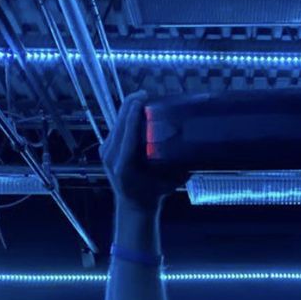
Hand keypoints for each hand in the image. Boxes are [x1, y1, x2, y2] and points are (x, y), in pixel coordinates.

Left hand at [101, 91, 181, 212]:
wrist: (133, 206)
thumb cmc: (152, 195)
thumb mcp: (168, 185)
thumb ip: (178, 173)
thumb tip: (195, 158)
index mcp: (124, 166)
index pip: (127, 133)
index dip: (133, 113)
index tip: (142, 98)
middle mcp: (111, 157)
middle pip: (119, 123)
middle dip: (130, 104)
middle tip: (145, 93)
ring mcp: (106, 152)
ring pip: (116, 123)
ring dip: (127, 108)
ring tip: (141, 97)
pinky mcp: (105, 149)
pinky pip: (115, 128)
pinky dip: (125, 116)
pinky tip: (134, 109)